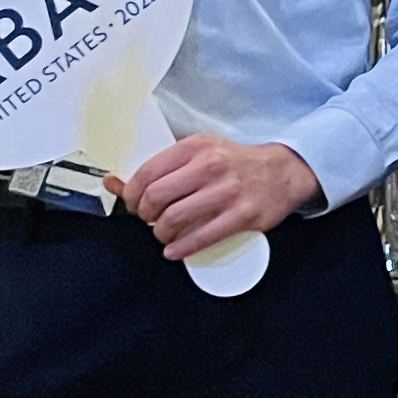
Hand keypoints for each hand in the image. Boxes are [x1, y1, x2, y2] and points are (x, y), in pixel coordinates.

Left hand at [107, 136, 318, 261]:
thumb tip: (114, 183)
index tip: (132, 202)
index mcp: (196, 147)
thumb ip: (161, 167)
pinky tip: (174, 250)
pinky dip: (181, 248)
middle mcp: (210, 167)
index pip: (148, 172)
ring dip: (160, 232)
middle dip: (144, 214)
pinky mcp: (242, 216)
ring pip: (175, 219)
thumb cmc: (236, 163)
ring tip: (163, 233)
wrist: (283, 171)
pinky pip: (202, 237)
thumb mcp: (199, 153)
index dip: (131, 193)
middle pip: (156, 197)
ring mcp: (227, 193)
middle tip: (147, 218)